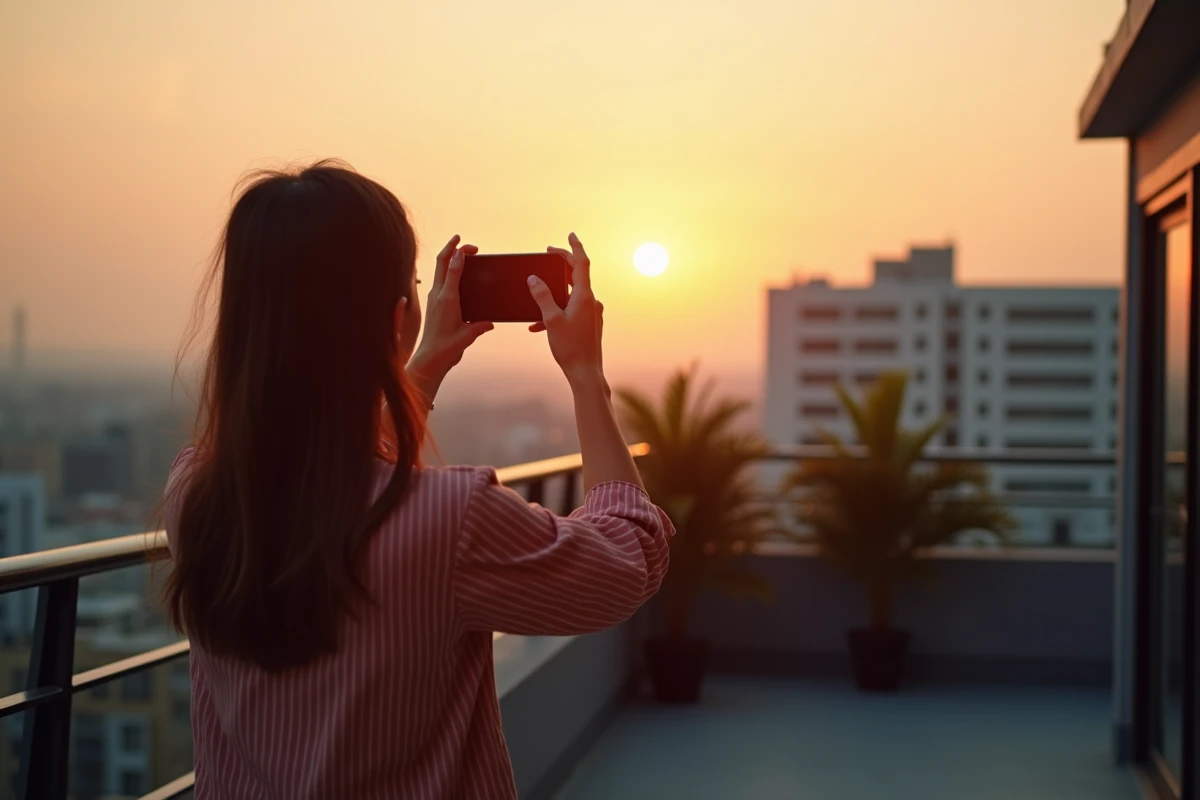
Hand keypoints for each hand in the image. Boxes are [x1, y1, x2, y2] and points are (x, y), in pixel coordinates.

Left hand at [408, 235, 492, 401]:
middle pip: (441, 263)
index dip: (459, 254)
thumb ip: (479, 325)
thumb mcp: (467, 334)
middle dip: (452, 248)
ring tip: (461, 252)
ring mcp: (434, 298)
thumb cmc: (448, 348)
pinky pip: (440, 281)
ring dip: (449, 258)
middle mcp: (438, 295)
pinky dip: (449, 271)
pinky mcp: (434, 303)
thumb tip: (490, 321)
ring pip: (439, 270)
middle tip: (462, 241)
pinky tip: (457, 273)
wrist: (431, 358)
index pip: (451, 269)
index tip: (467, 247)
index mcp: (447, 299)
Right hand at [527, 232, 604, 388]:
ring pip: (571, 294)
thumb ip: (542, 297)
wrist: (586, 373)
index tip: (570, 235)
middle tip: (547, 257)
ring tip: (536, 295)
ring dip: (554, 292)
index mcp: (584, 297)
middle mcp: (591, 302)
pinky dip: (556, 311)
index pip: (581, 264)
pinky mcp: (589, 323)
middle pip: (576, 276)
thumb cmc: (570, 348)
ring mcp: (591, 313)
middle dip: (560, 266)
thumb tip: (534, 279)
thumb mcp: (551, 320)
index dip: (574, 247)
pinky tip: (538, 325)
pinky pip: (571, 310)